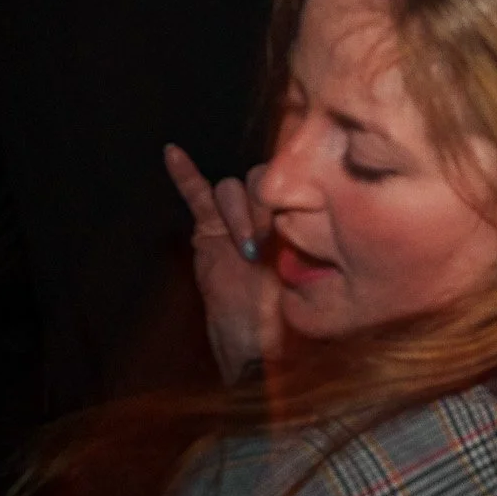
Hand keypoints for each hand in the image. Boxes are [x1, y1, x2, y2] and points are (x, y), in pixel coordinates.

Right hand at [165, 143, 282, 380]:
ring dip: (237, 213)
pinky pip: (196, 194)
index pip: (287, 183)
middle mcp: (263, 213)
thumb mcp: (305, 272)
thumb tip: (323, 219)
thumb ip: (305, 242)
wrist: (253, 342)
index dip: (285, 200)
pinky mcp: (206, 230)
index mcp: (293, 218)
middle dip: (261, 207)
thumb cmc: (285, 311)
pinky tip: (173, 153)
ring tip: (246, 248)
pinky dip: (184, 174)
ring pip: (230, 190)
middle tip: (264, 244)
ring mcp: (232, 219)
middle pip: (257, 181)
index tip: (290, 231)